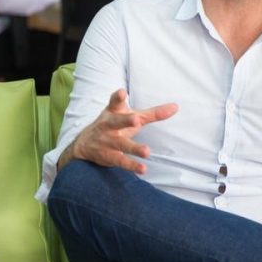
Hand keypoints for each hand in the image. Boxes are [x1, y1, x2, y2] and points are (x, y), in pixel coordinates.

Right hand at [59, 88, 177, 173]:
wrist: (84, 144)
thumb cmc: (115, 125)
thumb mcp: (131, 115)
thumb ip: (153, 113)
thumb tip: (176, 106)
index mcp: (113, 112)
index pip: (114, 102)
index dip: (118, 97)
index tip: (122, 92)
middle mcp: (109, 125)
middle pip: (116, 122)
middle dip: (125, 121)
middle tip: (136, 120)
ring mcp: (108, 141)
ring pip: (121, 144)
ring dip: (133, 148)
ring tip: (147, 151)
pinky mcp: (108, 156)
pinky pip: (121, 161)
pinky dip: (131, 166)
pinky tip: (143, 169)